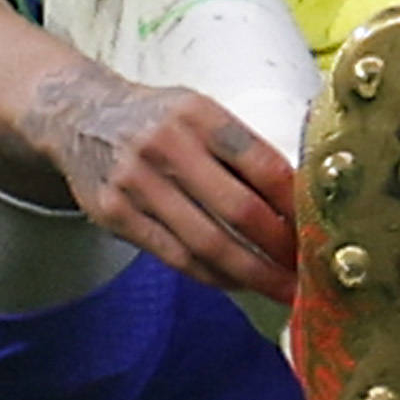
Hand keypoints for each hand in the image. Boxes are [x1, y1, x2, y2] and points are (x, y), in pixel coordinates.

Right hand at [28, 68, 298, 303]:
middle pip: (239, 211)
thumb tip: (296, 200)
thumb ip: (238, 148)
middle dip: (279, 249)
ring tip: (280, 288)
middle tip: (307, 273)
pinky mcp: (115, 214)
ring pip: (207, 243)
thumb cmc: (156, 118)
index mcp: (199, 114)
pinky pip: (175, 256)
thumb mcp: (197, 111)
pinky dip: (212, 275)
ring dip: (251, 273)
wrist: (78, 115)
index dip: (295, 204)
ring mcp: (137, 182)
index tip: (320, 230)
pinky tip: (237, 281)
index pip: (262, 163)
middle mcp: (167, 145)